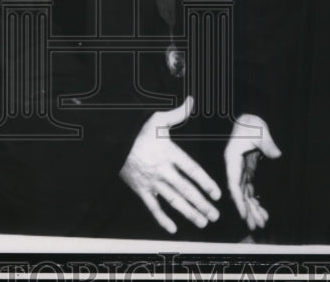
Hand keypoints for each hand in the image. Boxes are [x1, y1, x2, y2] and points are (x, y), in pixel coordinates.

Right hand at [119, 95, 220, 233]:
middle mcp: (162, 170)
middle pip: (185, 189)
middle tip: (215, 215)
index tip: (216, 193)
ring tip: (202, 222)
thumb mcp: (157, 119)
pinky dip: (162, 219)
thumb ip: (177, 113)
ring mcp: (151, 182)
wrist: (112, 142)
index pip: (191, 170)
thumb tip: (192, 100)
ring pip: (173, 201)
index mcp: (169, 153)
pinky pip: (153, 207)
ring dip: (189, 213)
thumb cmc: (136, 130)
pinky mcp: (141, 190)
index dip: (205, 182)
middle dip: (201, 204)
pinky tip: (173, 229)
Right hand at [224, 113, 280, 230]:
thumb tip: (277, 154)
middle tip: (256, 225)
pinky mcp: (248, 170)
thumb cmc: (251, 122)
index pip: (234, 183)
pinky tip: (261, 211)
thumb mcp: (259, 131)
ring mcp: (241, 169)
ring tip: (261, 223)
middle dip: (247, 210)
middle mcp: (234, 166)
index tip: (243, 213)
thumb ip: (267, 143)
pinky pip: (250, 189)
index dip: (238, 200)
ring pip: (245, 193)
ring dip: (252, 208)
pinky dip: (255, 200)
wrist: (250, 116)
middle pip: (240, 192)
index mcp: (232, 158)